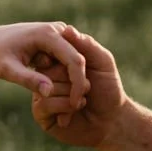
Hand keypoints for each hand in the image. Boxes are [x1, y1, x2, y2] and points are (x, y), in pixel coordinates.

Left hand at [0, 22, 88, 107]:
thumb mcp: (7, 70)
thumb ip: (28, 80)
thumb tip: (49, 92)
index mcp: (48, 34)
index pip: (73, 59)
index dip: (77, 82)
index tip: (75, 103)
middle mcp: (57, 30)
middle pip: (78, 59)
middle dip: (79, 84)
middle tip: (76, 107)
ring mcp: (57, 34)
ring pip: (74, 60)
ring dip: (74, 82)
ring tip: (70, 106)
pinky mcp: (55, 42)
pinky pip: (66, 61)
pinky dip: (65, 78)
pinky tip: (62, 96)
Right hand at [32, 26, 127, 147]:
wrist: (110, 121)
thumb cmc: (108, 90)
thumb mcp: (102, 62)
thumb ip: (86, 45)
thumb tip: (67, 29)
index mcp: (60, 64)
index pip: (53, 54)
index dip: (70, 63)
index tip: (85, 71)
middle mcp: (48, 78)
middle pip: (48, 72)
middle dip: (74, 82)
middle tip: (88, 90)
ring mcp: (42, 96)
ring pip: (47, 88)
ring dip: (72, 97)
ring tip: (81, 104)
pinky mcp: (41, 114)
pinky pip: (45, 104)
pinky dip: (65, 108)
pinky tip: (71, 116)